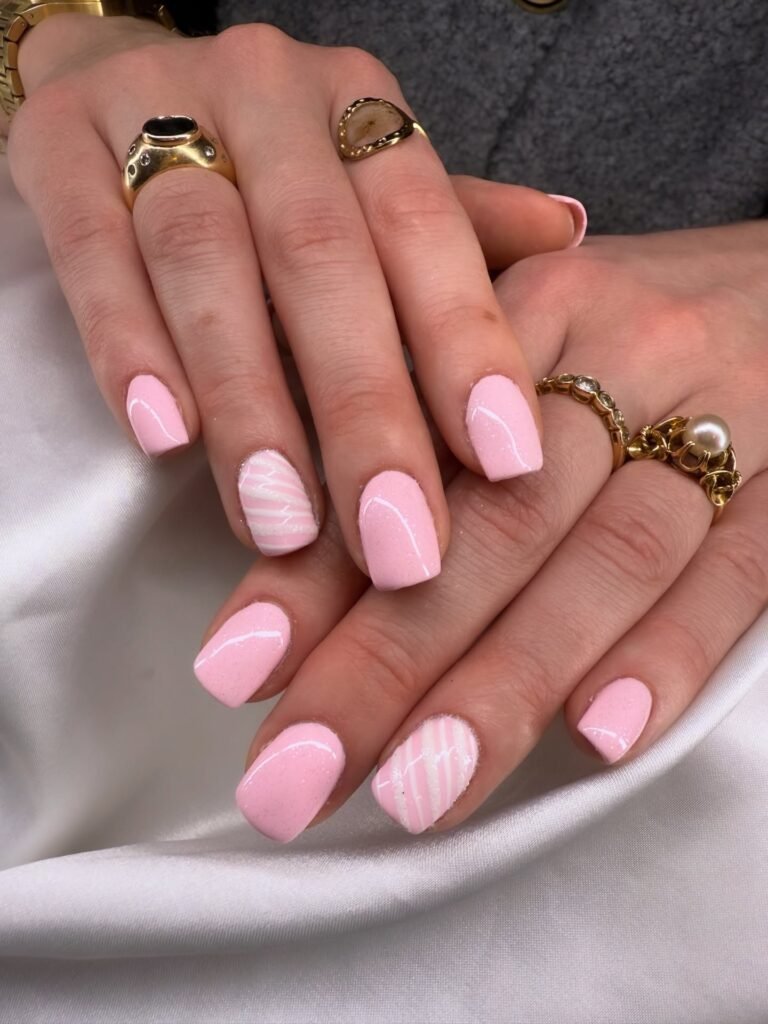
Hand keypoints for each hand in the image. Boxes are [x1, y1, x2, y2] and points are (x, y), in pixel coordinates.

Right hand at [5, 15, 581, 586]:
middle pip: (321, 259)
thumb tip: (566, 237)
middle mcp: (268, 94)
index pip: (425, 225)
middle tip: (399, 541)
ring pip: (206, 261)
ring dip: (251, 404)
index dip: (465, 342)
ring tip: (285, 525)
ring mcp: (153, 106)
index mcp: (357, 105)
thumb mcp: (364, 183)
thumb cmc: (267, 163)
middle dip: (365, 411)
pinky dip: (129, 346)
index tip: (505, 463)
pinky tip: (164, 438)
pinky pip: (92, 247)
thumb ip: (452, 226)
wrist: (116, 74)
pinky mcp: (54, 143)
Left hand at [193, 220, 766, 839]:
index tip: (238, 669)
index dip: (318, 565)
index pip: (411, 449)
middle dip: (389, 656)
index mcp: (533, 306)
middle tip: (299, 771)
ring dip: (509, 681)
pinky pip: (742, 572)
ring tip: (418, 790)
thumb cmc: (633, 328)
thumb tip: (289, 546)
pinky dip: (670, 655)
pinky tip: (599, 738)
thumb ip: (424, 408)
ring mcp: (728, 414)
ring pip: (611, 556)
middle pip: (499, 518)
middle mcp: (625, 352)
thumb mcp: (531, 326)